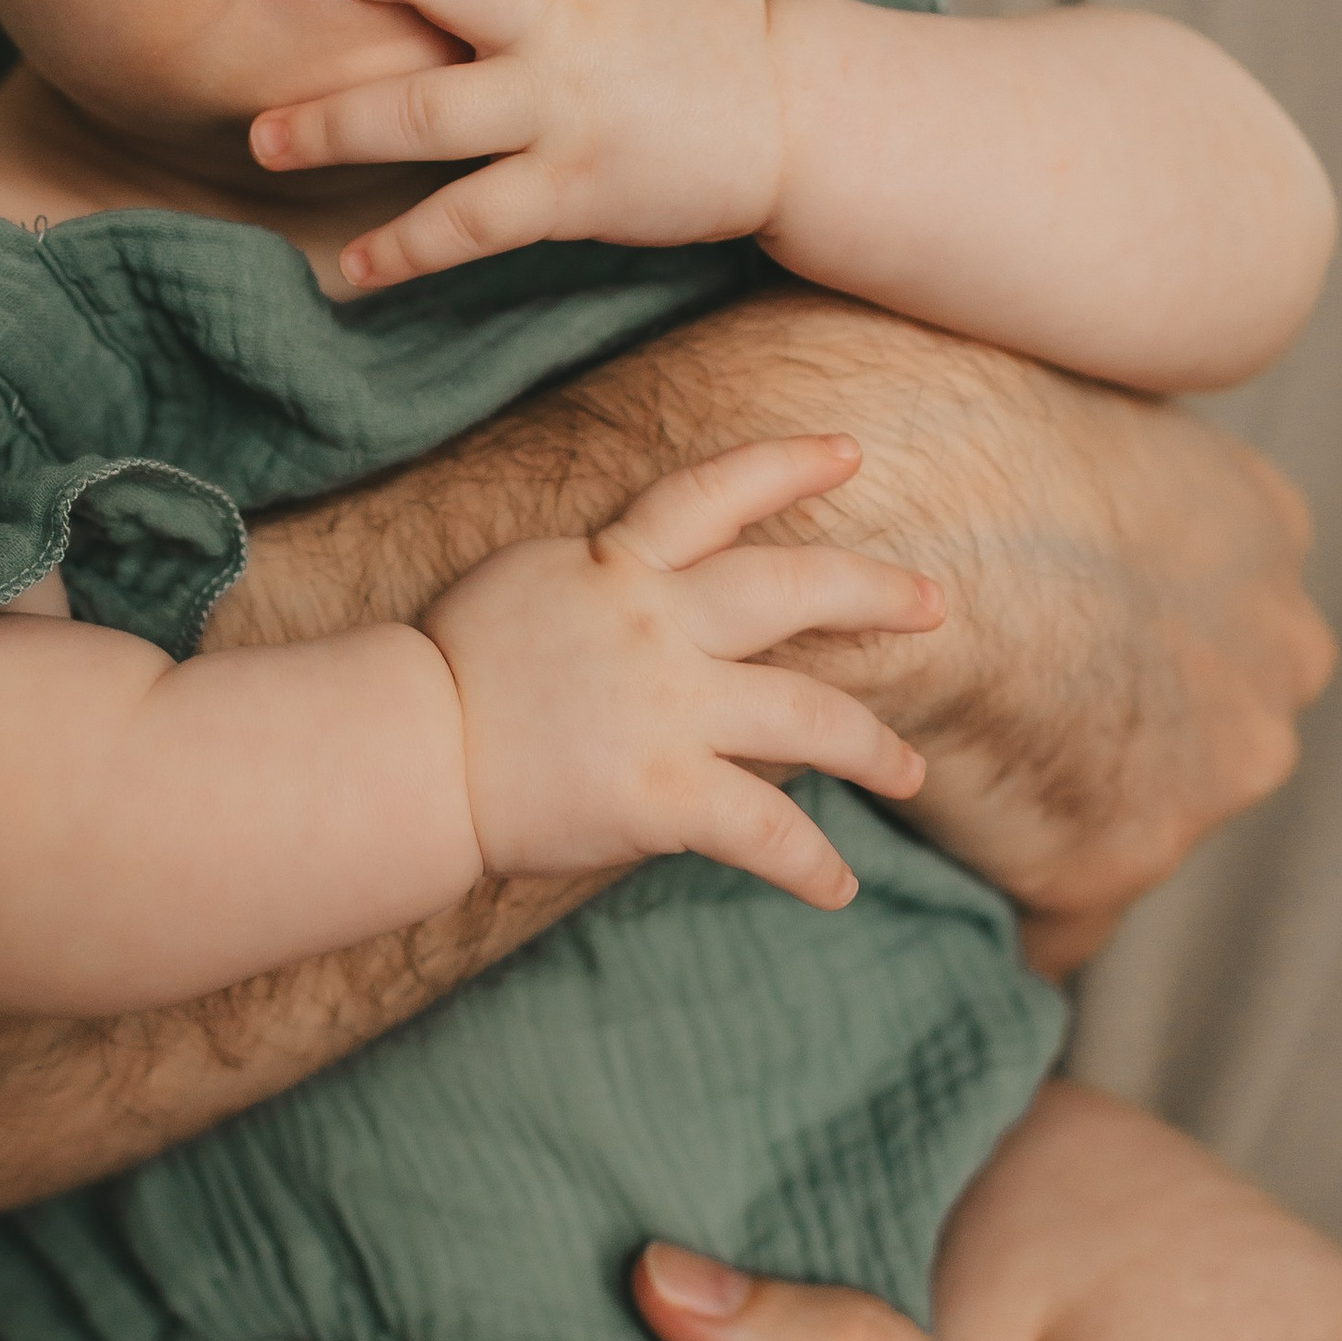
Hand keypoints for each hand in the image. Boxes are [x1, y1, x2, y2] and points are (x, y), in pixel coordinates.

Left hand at [247, 0, 782, 288]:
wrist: (795, 114)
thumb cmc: (696, 33)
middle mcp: (556, 20)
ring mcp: (561, 106)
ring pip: (424, 114)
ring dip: (332, 126)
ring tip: (264, 139)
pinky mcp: (573, 187)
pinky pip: (470, 222)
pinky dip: (405, 249)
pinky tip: (352, 270)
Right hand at [424, 435, 939, 907]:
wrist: (407, 750)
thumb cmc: (444, 673)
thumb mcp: (524, 585)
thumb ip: (596, 576)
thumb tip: (633, 575)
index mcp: (615, 563)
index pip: (714, 494)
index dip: (787, 466)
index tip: (848, 454)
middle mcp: (656, 622)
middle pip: (793, 590)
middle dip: (875, 593)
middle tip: (935, 603)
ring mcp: (667, 706)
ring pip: (808, 715)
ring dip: (871, 746)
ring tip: (908, 770)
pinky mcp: (663, 792)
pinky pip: (765, 830)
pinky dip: (810, 864)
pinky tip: (837, 886)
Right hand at [602, 295, 1330, 971]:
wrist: (883, 516)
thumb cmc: (921, 403)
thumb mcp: (1034, 372)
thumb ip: (1059, 426)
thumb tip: (998, 395)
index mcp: (1259, 528)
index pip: (1215, 607)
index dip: (1125, 621)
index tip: (1046, 628)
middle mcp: (1279, 651)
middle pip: (1213, 717)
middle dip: (1124, 726)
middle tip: (997, 710)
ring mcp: (1216, 766)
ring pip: (1144, 812)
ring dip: (1064, 810)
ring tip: (949, 780)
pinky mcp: (1121, 859)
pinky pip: (1067, 920)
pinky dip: (1017, 903)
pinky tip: (944, 868)